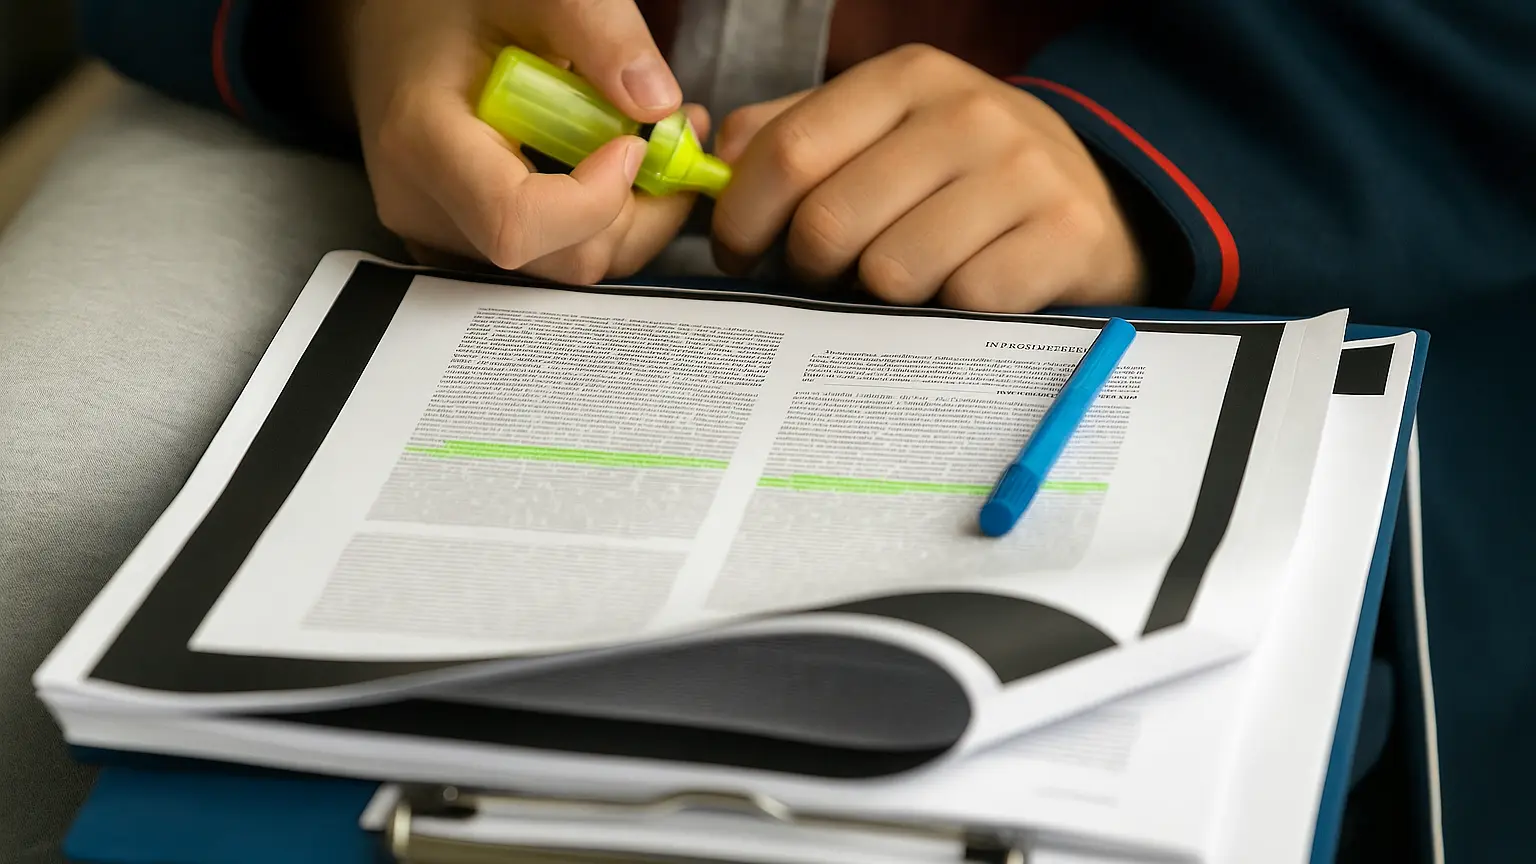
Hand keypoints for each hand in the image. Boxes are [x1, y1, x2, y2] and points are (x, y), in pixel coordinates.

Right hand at [340, 0, 703, 281]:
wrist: (396, 27)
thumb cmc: (448, 6)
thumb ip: (597, 31)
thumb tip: (658, 104)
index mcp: (422, 140)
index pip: (516, 223)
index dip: (595, 199)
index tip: (633, 144)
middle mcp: (425, 204)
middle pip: (560, 257)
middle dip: (637, 208)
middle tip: (673, 138)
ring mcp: (443, 233)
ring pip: (568, 265)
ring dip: (629, 214)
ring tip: (646, 141)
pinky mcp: (469, 243)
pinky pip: (554, 257)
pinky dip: (601, 220)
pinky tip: (610, 165)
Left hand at [711, 45, 1145, 312]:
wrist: (1093, 202)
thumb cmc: (958, 175)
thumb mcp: (883, 129)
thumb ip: (793, 134)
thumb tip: (714, 165)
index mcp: (907, 77)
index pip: (789, 151)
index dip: (743, 217)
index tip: (737, 253)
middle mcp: (968, 112)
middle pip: (831, 222)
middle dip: (808, 269)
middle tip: (822, 278)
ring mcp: (1023, 171)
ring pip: (892, 272)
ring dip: (880, 297)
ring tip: (897, 282)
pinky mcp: (1064, 234)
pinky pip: (962, 302)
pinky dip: (948, 316)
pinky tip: (958, 293)